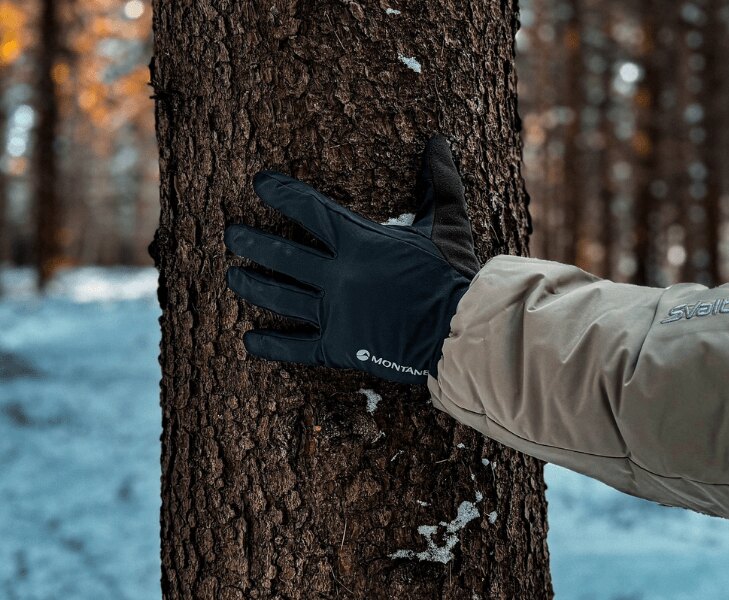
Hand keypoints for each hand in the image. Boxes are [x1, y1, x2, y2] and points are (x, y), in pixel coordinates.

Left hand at [225, 135, 478, 383]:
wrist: (457, 332)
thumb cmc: (452, 276)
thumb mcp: (447, 224)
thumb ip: (437, 183)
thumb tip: (438, 142)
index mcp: (359, 242)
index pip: (309, 209)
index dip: (281, 193)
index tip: (259, 183)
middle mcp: (338, 276)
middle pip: (282, 256)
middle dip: (252, 242)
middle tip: (231, 235)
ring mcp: (334, 313)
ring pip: (280, 297)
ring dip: (252, 285)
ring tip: (232, 276)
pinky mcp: (338, 347)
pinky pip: (296, 347)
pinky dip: (271, 345)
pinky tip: (249, 340)